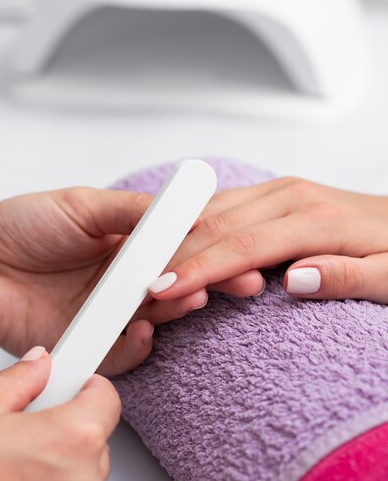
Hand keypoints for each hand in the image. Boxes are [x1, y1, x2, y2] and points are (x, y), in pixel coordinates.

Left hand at [0, 187, 206, 373]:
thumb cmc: (18, 228)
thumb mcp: (81, 206)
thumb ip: (131, 210)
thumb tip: (182, 211)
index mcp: (124, 247)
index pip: (174, 252)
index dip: (204, 253)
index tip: (231, 252)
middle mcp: (120, 283)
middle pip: (172, 288)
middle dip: (202, 285)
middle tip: (226, 280)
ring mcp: (105, 315)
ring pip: (153, 320)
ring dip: (174, 312)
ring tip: (188, 298)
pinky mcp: (86, 344)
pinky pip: (120, 354)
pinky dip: (137, 347)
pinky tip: (144, 331)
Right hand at [147, 177, 387, 303]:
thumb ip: (348, 278)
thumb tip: (296, 280)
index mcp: (316, 219)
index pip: (242, 246)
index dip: (198, 269)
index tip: (160, 289)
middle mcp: (292, 196)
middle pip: (216, 224)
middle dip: (172, 253)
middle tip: (132, 281)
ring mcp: (282, 191)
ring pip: (213, 210)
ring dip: (176, 237)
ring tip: (142, 266)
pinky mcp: (277, 194)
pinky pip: (224, 205)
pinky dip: (194, 224)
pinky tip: (174, 241)